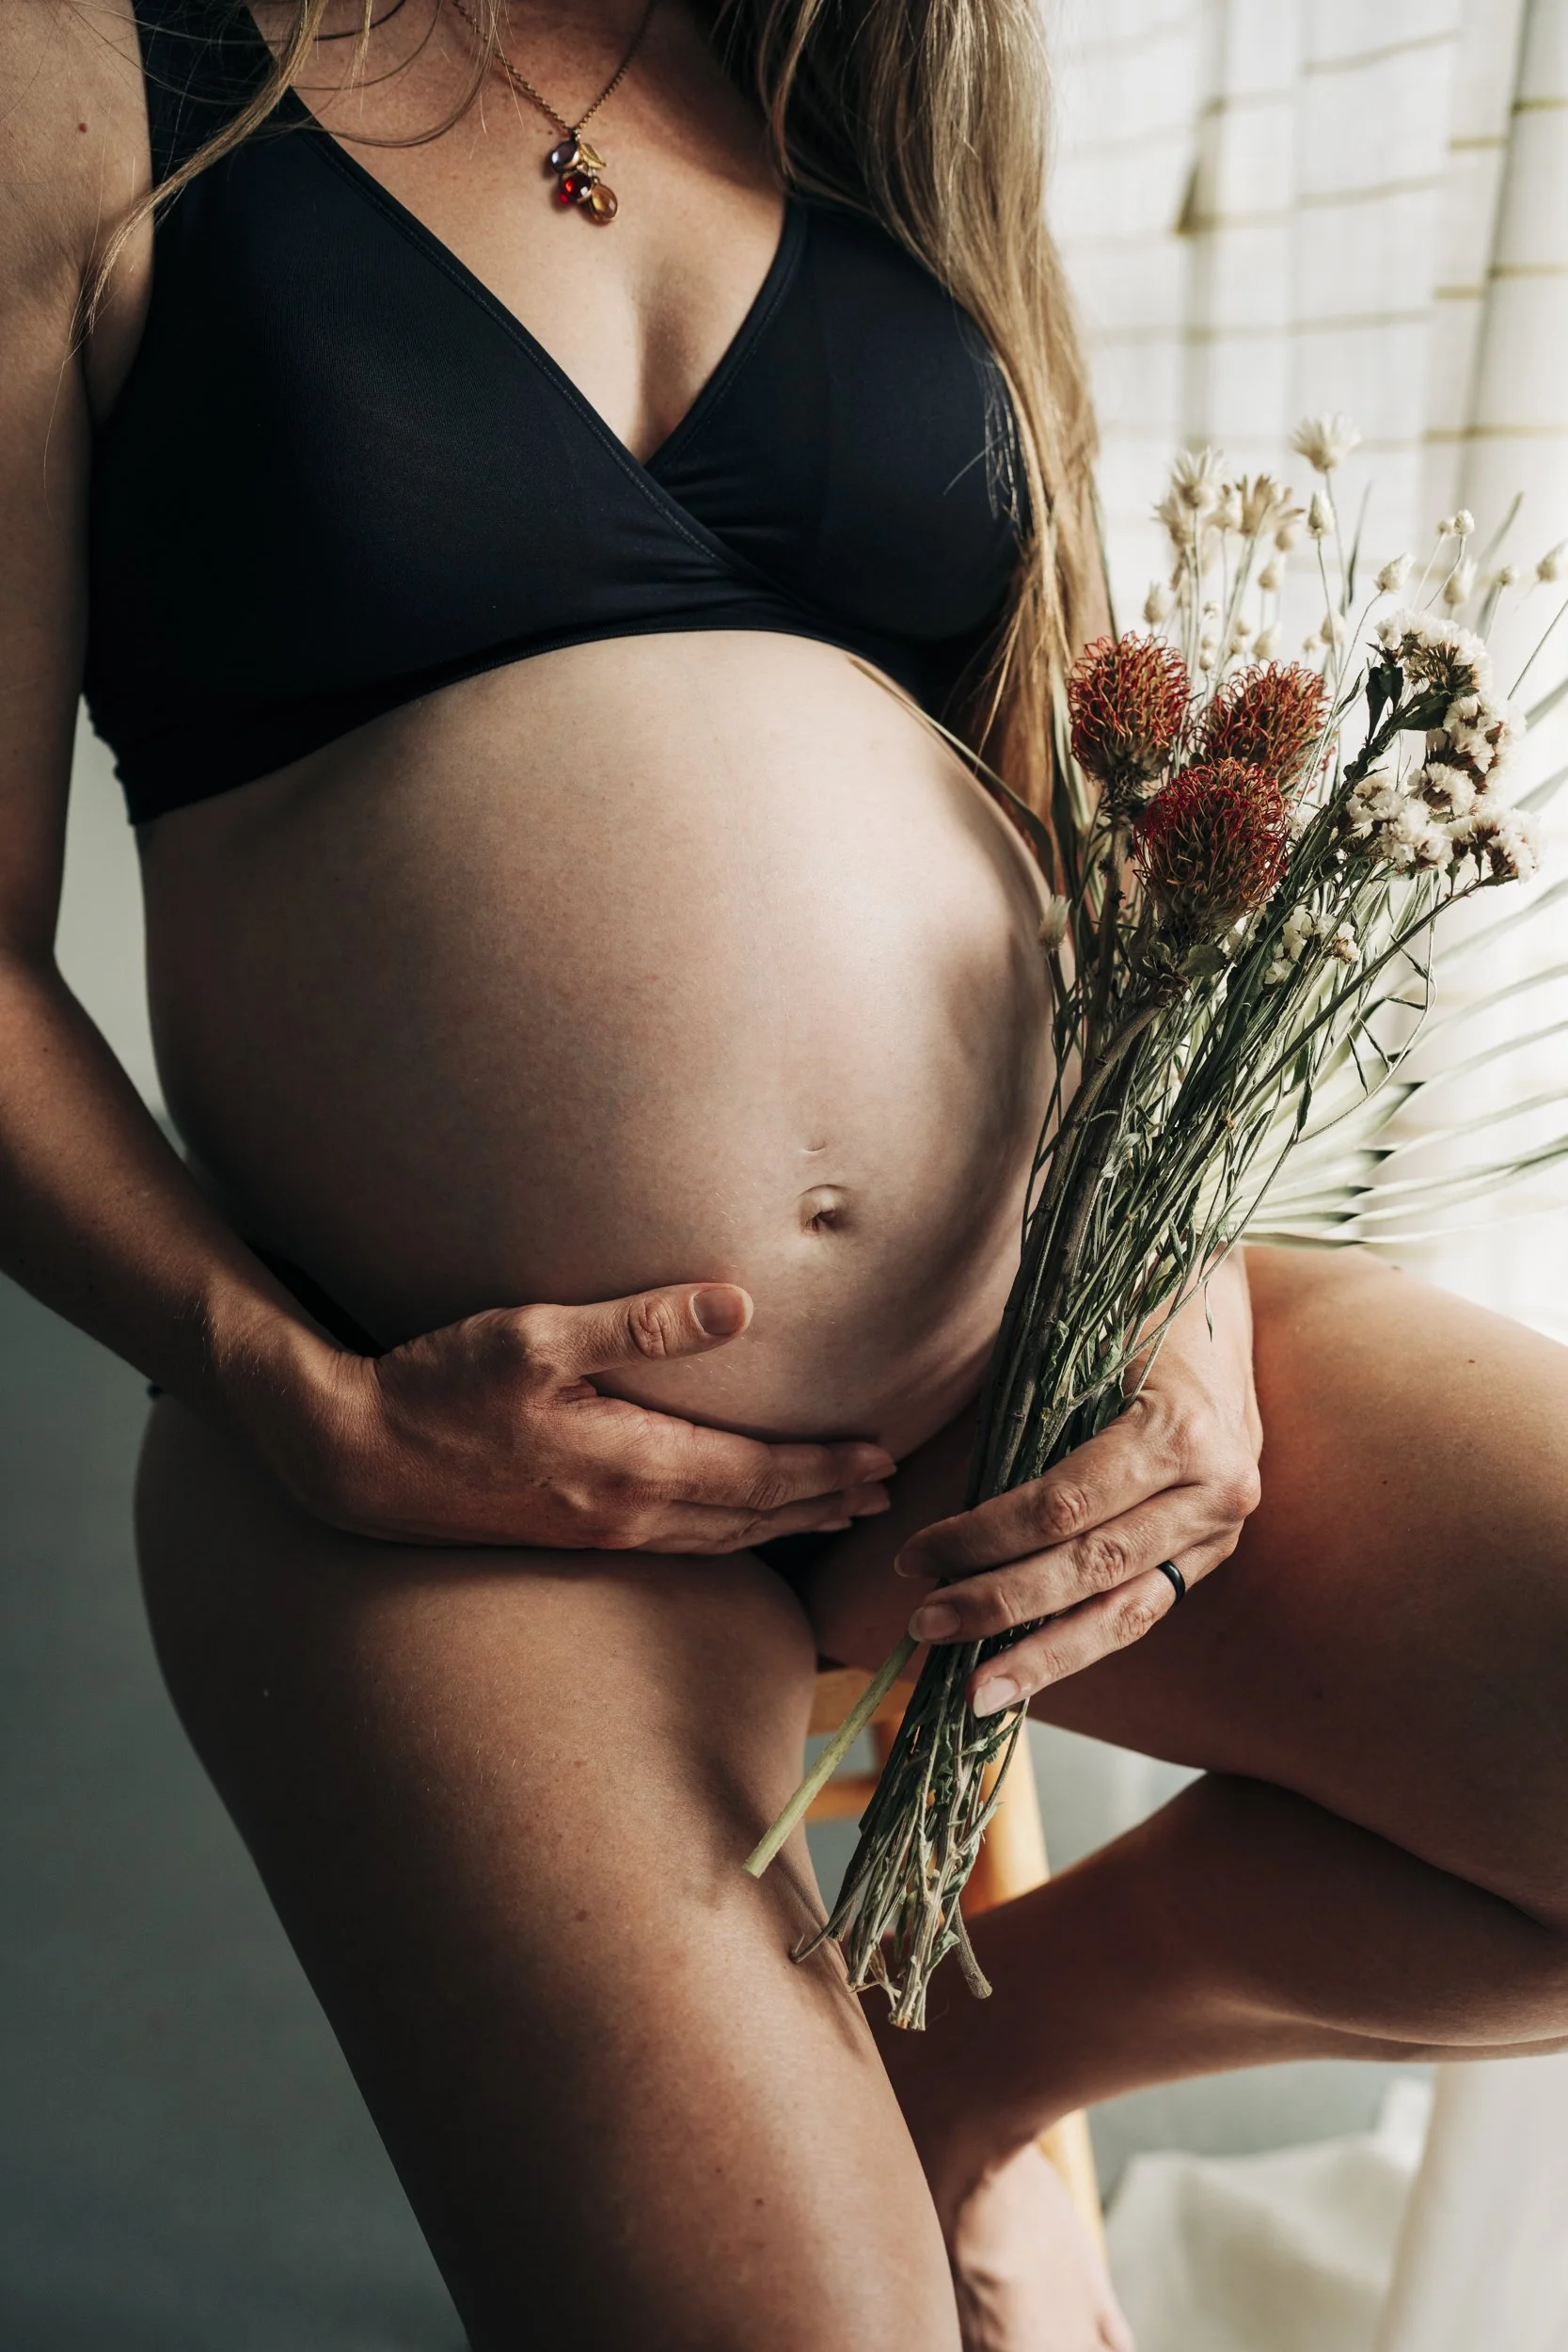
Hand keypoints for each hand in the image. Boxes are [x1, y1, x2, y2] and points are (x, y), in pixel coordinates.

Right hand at [267, 1281, 894, 1551]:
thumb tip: (737, 1306)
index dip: (827, 1466)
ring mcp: (598, 1533)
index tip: (885, 1456)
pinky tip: (735, 1527)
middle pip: (751, 1516)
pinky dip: (729, 1537)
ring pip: (718, 1539)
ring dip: (782, 1525)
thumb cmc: (440, 1385)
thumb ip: (640, 1324)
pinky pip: (678, 1546)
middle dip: (823, 1502)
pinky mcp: (571, 1536)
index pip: (758, 1474)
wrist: (355, 1458)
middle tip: (886, 1492)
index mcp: (632, 1465)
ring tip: (832, 1511)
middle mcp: (626, 1513)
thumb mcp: (537, 1336)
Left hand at [896, 1259, 1262, 1713]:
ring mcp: (1221, 1527)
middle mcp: (1214, 1489)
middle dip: (1000, 1606)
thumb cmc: (1135, 1310)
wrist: (1222, 1304)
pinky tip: (1027, 1671)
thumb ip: (1028, 1416)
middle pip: (1090, 1568)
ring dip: (1043, 1656)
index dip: (981, 1539)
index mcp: (1177, 1430)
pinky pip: (1141, 1607)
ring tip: (975, 1695)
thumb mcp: (1083, 1343)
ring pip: (1124, 1610)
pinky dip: (1081, 1642)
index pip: (1063, 1508)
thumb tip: (942, 1495)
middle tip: (924, 1629)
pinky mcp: (1215, 1549)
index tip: (913, 1557)